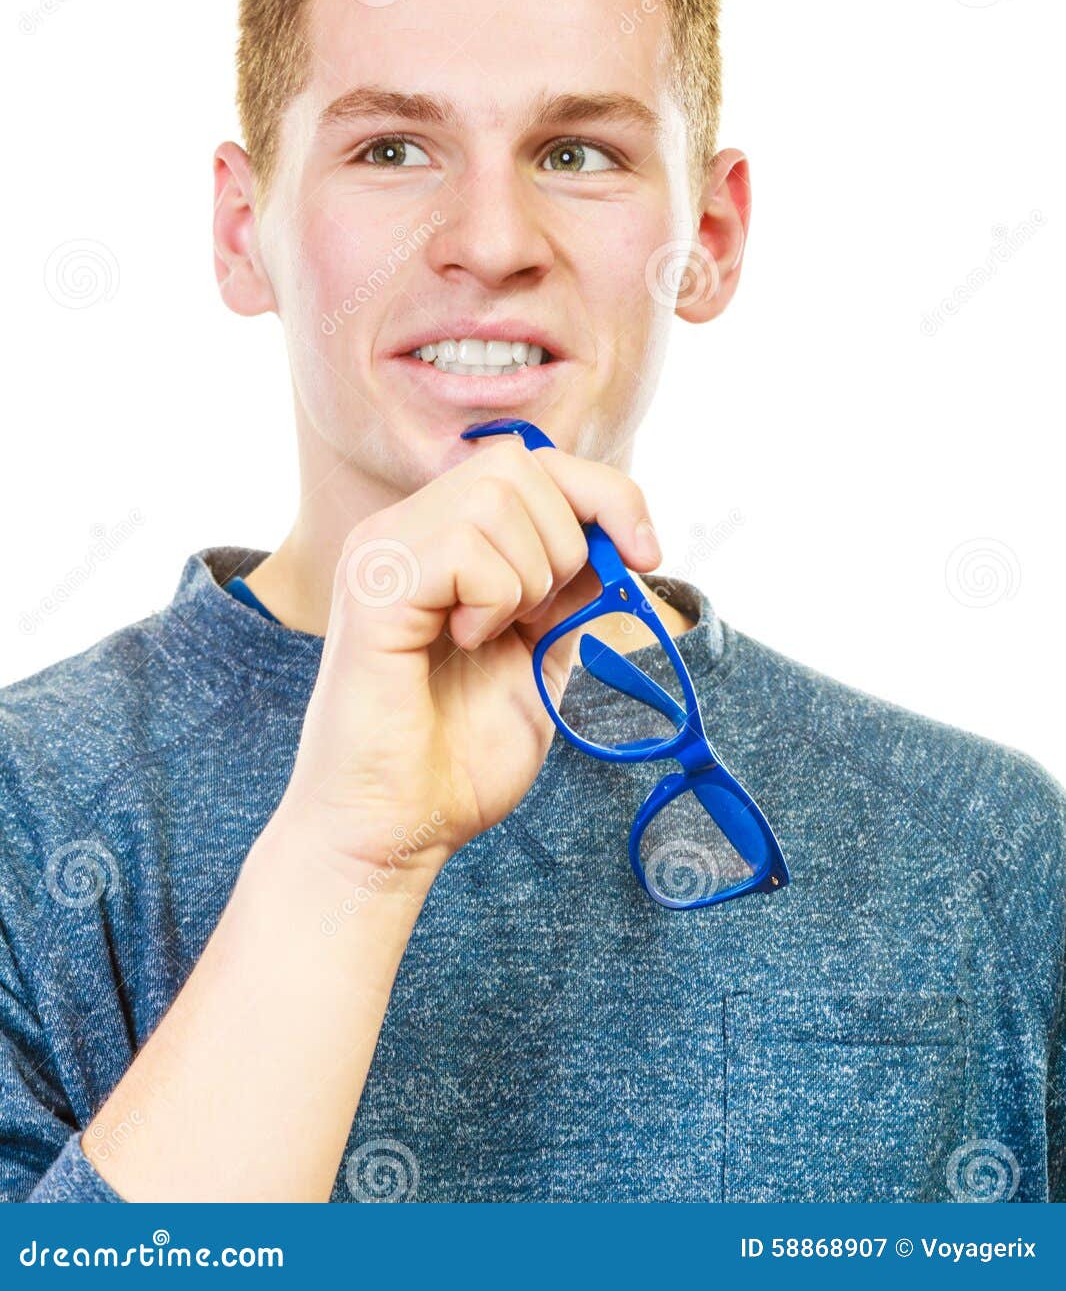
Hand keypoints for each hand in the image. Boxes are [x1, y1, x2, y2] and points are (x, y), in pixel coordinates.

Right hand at [275, 435, 662, 882]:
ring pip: (496, 497)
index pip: (532, 461)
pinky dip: (492, 600)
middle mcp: (401, 529)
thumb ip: (572, 589)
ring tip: (488, 638)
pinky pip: (466, 547)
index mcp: (436, 538)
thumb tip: (621, 535)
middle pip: (518, 463)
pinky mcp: (371, 585)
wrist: (396, 829)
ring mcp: (379, 551)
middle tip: (536, 619)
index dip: (604, 493)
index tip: (646, 553)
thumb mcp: (542, 652)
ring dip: (527, 578)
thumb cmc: (457, 755)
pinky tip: (459, 645)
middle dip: (565, 542)